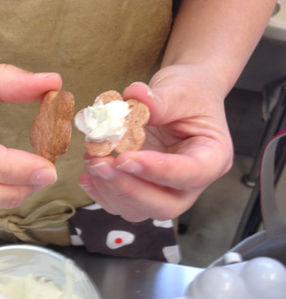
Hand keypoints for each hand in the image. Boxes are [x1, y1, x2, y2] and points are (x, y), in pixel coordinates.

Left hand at [78, 64, 233, 221]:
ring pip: (139, 210)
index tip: (124, 158)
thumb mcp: (181, 89)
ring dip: (110, 190)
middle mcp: (190, 183)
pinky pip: (121, 203)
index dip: (156, 170)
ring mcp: (165, 190)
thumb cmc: (190, 93)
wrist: (181, 98)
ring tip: (91, 160)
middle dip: (128, 189)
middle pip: (164, 206)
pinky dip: (101, 192)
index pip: (190, 174)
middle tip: (99, 164)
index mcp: (212, 158)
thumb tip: (135, 97)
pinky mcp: (143, 188)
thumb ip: (160, 99)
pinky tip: (87, 174)